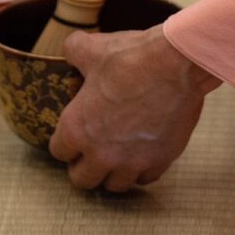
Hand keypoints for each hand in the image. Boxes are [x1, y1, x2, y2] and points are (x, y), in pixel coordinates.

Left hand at [48, 25, 217, 192]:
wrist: (176, 63)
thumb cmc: (131, 57)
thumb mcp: (92, 48)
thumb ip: (73, 51)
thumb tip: (71, 50)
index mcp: (77, 129)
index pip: (58, 152)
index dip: (64, 142)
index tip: (72, 136)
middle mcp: (101, 153)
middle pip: (82, 179)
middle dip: (84, 166)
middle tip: (91, 152)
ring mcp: (132, 161)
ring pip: (115, 186)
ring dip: (112, 173)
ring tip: (116, 158)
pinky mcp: (160, 160)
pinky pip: (145, 178)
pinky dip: (142, 170)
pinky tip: (142, 154)